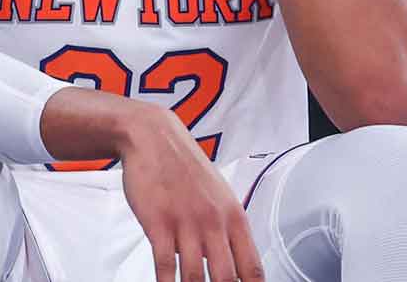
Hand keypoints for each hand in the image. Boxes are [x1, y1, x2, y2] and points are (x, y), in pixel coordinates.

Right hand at [118, 105, 263, 281]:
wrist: (153, 138)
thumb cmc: (184, 167)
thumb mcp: (218, 195)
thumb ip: (225, 229)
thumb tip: (227, 263)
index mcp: (234, 217)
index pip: (253, 269)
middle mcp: (214, 222)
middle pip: (227, 278)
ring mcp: (187, 223)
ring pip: (196, 276)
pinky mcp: (159, 222)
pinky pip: (165, 264)